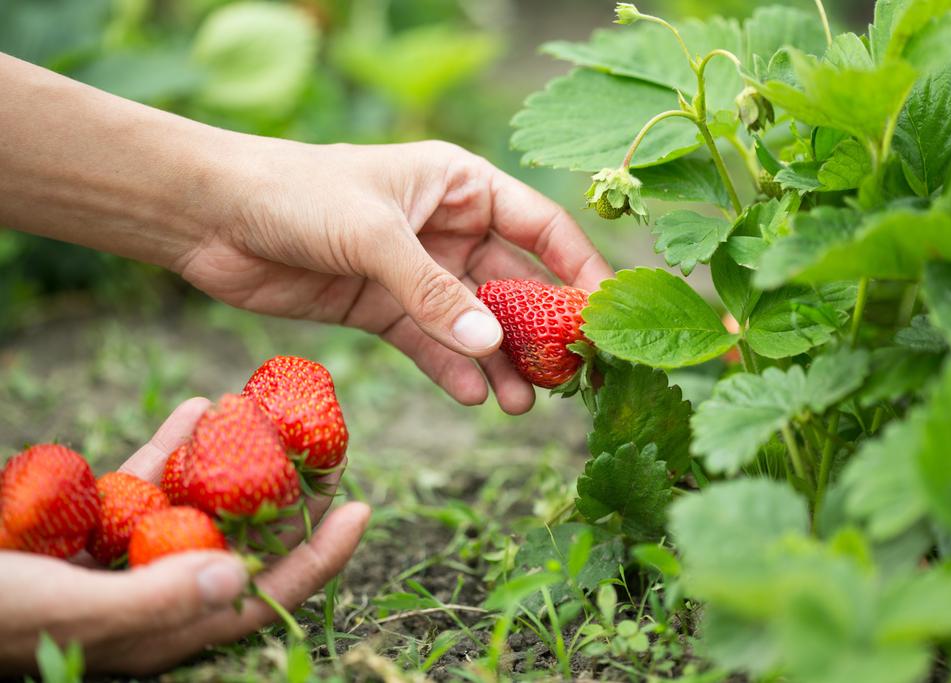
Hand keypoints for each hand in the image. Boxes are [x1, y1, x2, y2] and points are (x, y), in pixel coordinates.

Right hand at [0, 399, 370, 675]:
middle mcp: (158, 591)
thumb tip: (238, 575)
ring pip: (201, 504)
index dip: (320, 556)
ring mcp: (127, 556)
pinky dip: (175, 447)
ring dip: (235, 460)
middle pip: (246, 541)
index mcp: (167, 623)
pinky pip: (149, 482)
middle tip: (326, 447)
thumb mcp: (69, 609)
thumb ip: (155, 599)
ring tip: (271, 417)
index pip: (265, 594)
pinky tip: (200, 407)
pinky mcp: (92, 526)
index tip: (361, 508)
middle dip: (289, 496)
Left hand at [178, 140, 613, 414]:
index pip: (540, 227)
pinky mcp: (382, 308)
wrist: (210, 216)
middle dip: (540, 330)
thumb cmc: (296, 194)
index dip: (578, 270)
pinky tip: (476, 398)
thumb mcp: (374, 235)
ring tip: (524, 403)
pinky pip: (430, 343)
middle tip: (569, 378)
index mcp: (460, 185)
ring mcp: (416, 271)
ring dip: (501, 362)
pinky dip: (453, 370)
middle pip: (514, 283)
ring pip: (474, 323)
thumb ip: (433, 292)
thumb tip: (493, 348)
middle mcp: (448, 227)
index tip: (605, 316)